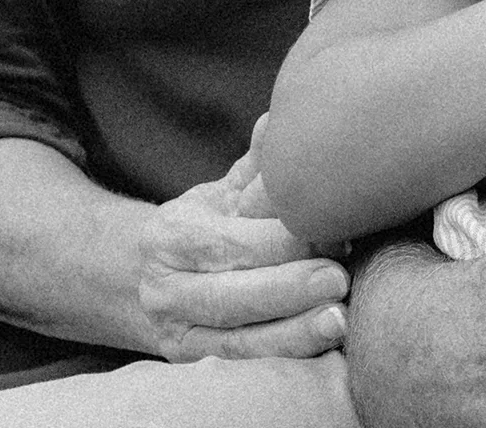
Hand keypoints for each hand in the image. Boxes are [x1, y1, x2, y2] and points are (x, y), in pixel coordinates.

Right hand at [136, 116, 349, 359]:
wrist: (145, 279)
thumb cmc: (206, 224)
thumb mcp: (223, 190)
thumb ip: (257, 164)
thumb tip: (283, 122)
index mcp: (172, 236)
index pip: (234, 241)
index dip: (288, 239)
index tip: (336, 231)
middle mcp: (166, 289)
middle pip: (233, 294)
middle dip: (290, 287)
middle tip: (340, 277)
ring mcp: (179, 332)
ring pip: (237, 339)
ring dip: (292, 331)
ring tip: (339, 317)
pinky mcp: (197, 363)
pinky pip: (243, 363)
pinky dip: (284, 355)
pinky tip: (322, 344)